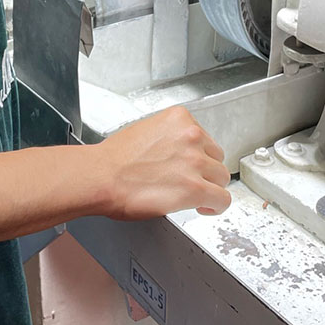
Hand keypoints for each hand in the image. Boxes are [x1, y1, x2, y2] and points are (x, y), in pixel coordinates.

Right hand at [93, 107, 231, 219]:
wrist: (102, 176)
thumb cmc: (115, 159)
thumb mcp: (146, 130)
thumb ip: (170, 137)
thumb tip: (179, 152)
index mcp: (179, 118)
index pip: (205, 137)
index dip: (198, 155)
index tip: (190, 165)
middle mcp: (191, 136)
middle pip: (216, 157)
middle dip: (205, 171)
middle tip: (189, 181)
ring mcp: (196, 161)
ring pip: (221, 178)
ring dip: (209, 187)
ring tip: (193, 195)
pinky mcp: (195, 188)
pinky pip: (222, 199)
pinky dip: (215, 206)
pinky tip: (203, 207)